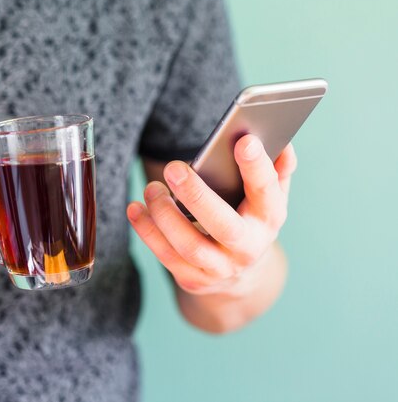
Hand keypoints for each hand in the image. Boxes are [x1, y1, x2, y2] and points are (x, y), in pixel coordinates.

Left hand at [127, 135, 296, 295]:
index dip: (257, 167)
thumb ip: (276, 170)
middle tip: (173, 169)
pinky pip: (166, 255)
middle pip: (223, 225)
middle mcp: (247, 248)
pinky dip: (147, 230)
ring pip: (189, 245)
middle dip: (196, 196)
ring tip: (151, 189)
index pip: (266, 192)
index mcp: (269, 219)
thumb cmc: (250, 220)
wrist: (241, 276)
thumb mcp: (269, 198)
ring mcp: (220, 268)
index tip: (244, 141)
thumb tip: (283, 143)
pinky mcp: (193, 278)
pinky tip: (135, 208)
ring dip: (164, 215)